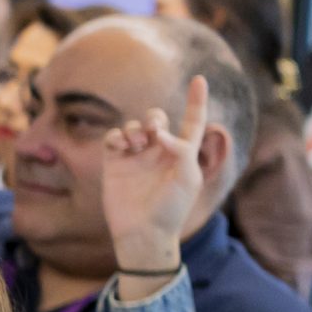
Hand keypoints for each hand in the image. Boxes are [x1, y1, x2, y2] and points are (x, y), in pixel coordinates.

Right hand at [102, 72, 208, 280]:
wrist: (143, 232)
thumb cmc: (171, 209)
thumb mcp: (188, 178)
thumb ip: (180, 149)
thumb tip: (158, 134)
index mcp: (182, 153)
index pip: (192, 121)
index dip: (196, 100)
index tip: (199, 79)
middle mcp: (158, 151)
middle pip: (156, 119)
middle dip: (154, 118)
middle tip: (151, 132)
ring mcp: (135, 157)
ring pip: (133, 127)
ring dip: (134, 129)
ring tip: (135, 145)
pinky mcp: (114, 164)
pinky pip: (113, 138)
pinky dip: (116, 136)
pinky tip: (121, 146)